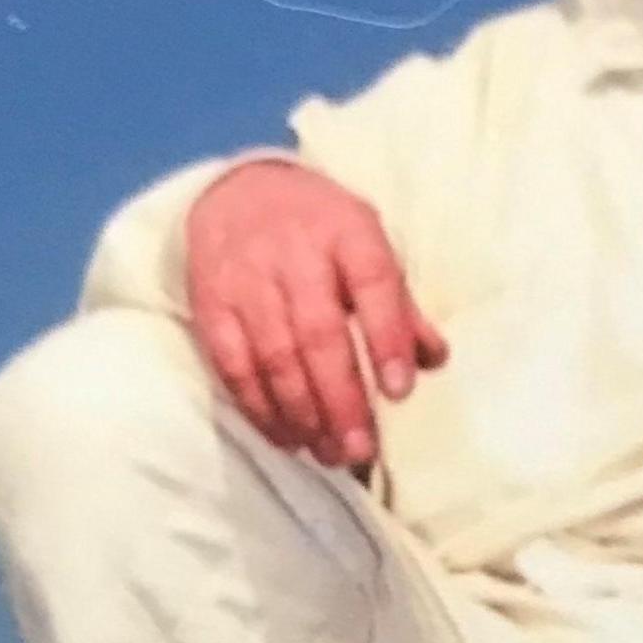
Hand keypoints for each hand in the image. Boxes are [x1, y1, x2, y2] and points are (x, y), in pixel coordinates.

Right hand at [185, 159, 448, 465]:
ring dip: (302, 414)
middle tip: (361, 449)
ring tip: (328, 453)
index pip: (373, 285)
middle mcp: (294, 253)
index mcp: (348, 233)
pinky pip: (232, 363)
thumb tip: (434, 359)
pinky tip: (284, 436)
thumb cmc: (323, 230)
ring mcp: (246, 278)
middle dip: (341, 399)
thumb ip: (401, 305)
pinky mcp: (209, 301)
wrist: (241, 189)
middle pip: (318, 334)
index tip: (399, 392)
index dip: (387, 340)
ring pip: (274, 356)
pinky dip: (259, 406)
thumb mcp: (370, 246)